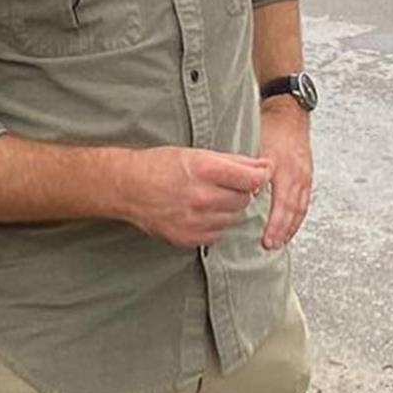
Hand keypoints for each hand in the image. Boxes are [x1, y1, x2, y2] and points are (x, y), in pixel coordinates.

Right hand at [119, 146, 271, 247]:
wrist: (128, 188)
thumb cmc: (159, 166)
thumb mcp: (197, 154)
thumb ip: (234, 162)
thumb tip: (264, 167)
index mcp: (205, 170)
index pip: (252, 179)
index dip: (259, 177)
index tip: (258, 175)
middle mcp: (201, 196)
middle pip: (244, 200)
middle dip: (240, 192)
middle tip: (223, 185)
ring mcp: (194, 220)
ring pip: (233, 218)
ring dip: (227, 209)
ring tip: (208, 198)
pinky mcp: (188, 238)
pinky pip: (218, 234)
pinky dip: (214, 224)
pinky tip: (199, 213)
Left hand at [258, 101, 312, 251]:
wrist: (290, 113)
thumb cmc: (270, 127)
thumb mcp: (256, 147)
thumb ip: (250, 171)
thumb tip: (244, 195)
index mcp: (285, 168)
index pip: (282, 204)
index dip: (275, 224)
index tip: (267, 239)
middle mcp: (298, 175)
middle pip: (294, 210)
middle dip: (283, 231)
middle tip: (271, 245)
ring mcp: (305, 176)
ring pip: (301, 208)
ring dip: (291, 227)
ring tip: (280, 242)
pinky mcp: (307, 176)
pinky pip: (304, 201)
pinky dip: (297, 217)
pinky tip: (290, 226)